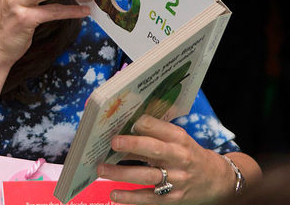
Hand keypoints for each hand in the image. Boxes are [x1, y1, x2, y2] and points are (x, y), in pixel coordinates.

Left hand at [97, 115, 234, 203]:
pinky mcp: (173, 198)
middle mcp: (179, 157)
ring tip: (101, 170)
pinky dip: (131, 197)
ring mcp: (177, 179)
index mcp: (179, 138)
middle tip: (112, 143)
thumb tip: (120, 132)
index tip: (121, 122)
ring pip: (147, 176)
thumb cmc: (187, 154)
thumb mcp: (177, 140)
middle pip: (154, 150)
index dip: (140, 124)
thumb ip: (153, 136)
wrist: (217, 180)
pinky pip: (150, 198)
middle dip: (132, 145)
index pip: (158, 127)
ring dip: (122, 173)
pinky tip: (114, 194)